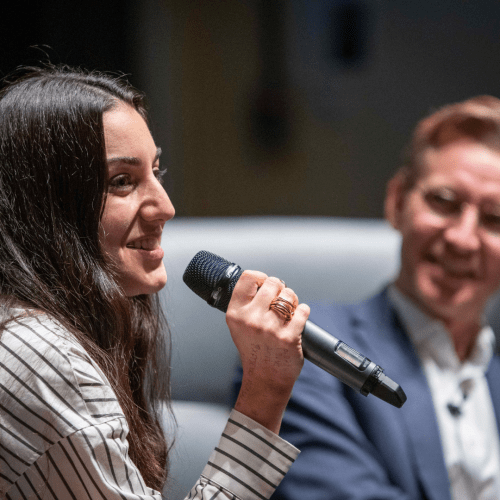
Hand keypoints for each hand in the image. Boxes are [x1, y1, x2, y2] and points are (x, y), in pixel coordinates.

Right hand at [226, 270, 309, 432]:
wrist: (265, 380)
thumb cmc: (254, 350)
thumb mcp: (239, 326)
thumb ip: (247, 304)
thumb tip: (265, 281)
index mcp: (236, 314)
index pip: (248, 278)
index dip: (261, 277)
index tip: (266, 283)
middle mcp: (251, 320)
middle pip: (273, 283)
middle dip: (281, 288)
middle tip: (282, 299)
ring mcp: (270, 329)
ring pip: (289, 296)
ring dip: (293, 300)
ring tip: (290, 311)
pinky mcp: (289, 338)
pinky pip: (303, 311)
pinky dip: (304, 312)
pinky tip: (299, 318)